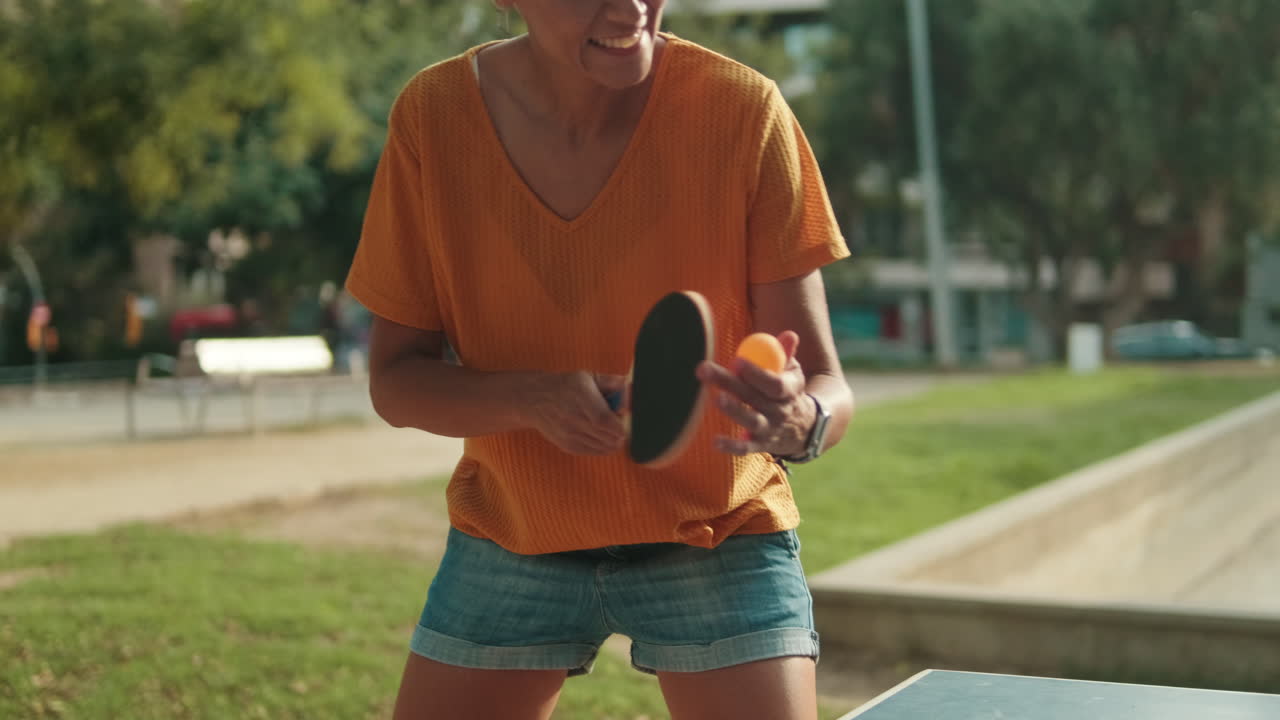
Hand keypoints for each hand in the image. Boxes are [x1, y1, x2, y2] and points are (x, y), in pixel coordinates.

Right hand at [518, 371, 626, 455]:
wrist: (535, 400)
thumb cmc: (567, 387)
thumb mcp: (588, 377)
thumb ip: (612, 382)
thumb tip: (631, 389)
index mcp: (580, 395)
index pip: (603, 419)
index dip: (618, 426)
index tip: (625, 424)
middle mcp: (573, 416)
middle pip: (606, 435)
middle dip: (620, 433)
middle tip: (619, 424)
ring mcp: (569, 434)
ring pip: (602, 446)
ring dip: (613, 441)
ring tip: (611, 429)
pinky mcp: (568, 446)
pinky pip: (594, 452)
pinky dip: (604, 447)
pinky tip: (602, 437)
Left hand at [697, 330, 813, 456]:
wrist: (805, 427)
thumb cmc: (789, 390)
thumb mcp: (793, 372)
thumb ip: (786, 354)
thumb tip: (788, 335)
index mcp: (788, 391)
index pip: (774, 383)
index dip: (756, 373)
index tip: (737, 360)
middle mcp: (779, 411)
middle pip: (753, 397)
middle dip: (728, 382)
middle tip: (703, 368)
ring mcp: (770, 429)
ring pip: (752, 421)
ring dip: (734, 411)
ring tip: (718, 399)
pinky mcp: (760, 445)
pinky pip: (746, 449)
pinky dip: (732, 447)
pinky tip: (715, 442)